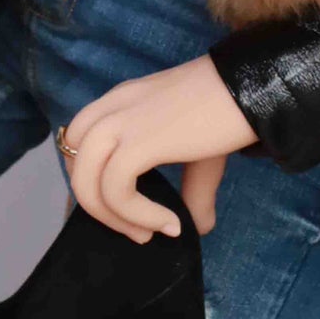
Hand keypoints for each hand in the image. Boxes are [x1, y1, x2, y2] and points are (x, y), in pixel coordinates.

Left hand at [58, 55, 257, 242]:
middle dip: (97, 206)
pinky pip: (116, 189)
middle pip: (71, 161)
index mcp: (121, 101)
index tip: (126, 206)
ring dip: (114, 218)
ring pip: (85, 179)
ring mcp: (122, 120)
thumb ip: (191, 189)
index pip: (76, 141)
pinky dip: (139, 215)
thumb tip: (199, 227)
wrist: (248, 89)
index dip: (92, 179)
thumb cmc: (225, 114)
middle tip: (137, 228)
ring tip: (150, 232)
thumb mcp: (198, 153)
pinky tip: (171, 224)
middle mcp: (113, 106)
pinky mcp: (139, 138)